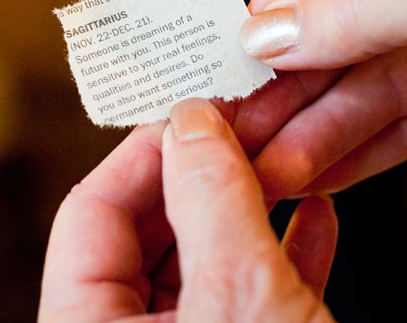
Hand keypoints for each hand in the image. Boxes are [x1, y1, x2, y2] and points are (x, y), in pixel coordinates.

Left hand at [38, 98, 337, 321]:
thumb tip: (193, 122)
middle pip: (150, 231)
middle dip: (207, 174)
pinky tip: (315, 215)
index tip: (195, 109)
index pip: (91, 213)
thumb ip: (211, 202)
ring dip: (251, 207)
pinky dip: (282, 253)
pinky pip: (250, 295)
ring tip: (288, 158)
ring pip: (205, 259)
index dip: (146, 150)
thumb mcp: (240, 297)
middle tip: (249, 124)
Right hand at [239, 0, 406, 208]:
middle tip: (246, 108)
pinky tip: (314, 169)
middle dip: (296, 70)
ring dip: (315, 121)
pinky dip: (353, 147)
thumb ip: (362, 5)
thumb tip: (270, 31)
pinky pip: (393, 120)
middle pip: (344, 13)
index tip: (253, 35)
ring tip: (271, 158)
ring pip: (363, 76)